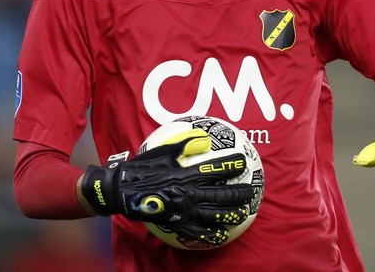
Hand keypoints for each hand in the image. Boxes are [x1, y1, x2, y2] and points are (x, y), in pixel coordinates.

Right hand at [82, 129, 254, 244]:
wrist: (123, 190)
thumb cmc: (143, 168)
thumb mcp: (164, 150)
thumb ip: (186, 144)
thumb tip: (205, 138)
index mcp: (185, 174)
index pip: (214, 169)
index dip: (230, 165)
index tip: (243, 161)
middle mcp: (188, 193)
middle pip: (220, 195)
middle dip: (239, 193)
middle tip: (251, 191)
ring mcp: (183, 211)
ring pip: (213, 215)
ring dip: (231, 214)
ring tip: (244, 213)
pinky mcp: (176, 223)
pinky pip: (197, 232)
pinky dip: (211, 234)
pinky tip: (222, 234)